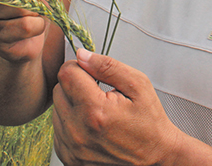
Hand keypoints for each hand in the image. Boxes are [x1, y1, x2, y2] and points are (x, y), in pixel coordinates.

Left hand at [52, 49, 179, 165]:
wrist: (155, 156)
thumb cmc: (149, 121)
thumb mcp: (138, 84)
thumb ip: (107, 66)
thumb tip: (82, 55)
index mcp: (95, 110)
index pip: (66, 73)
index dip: (80, 68)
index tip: (92, 75)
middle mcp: (78, 132)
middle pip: (58, 90)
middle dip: (75, 86)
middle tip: (97, 93)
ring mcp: (72, 148)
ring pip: (56, 109)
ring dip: (72, 105)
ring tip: (96, 111)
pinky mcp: (69, 158)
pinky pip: (58, 129)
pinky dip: (71, 123)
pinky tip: (90, 125)